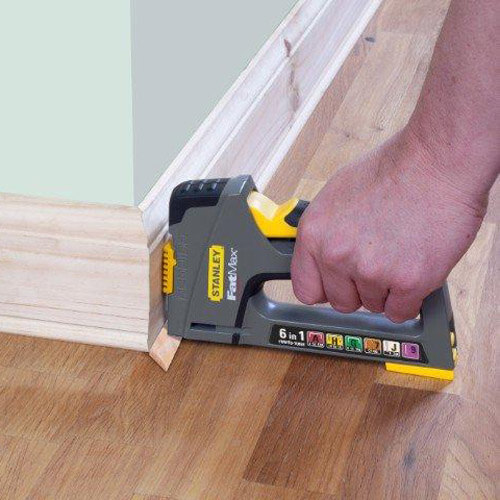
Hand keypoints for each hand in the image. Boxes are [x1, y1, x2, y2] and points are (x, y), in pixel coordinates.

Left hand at [291, 128, 487, 321]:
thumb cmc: (393, 169)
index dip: (325, 289)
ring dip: (387, 289)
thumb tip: (324, 254)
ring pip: (374, 306)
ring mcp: (371, 270)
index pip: (305, 288)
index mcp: (314, 233)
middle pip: (341, 302)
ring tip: (400, 253)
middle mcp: (336, 254)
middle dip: (359, 290)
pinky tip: (414, 269)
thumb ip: (326, 232)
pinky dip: (409, 299)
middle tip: (377, 265)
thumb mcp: (337, 194)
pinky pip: (400, 312)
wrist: (437, 160)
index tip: (336, 286)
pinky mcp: (408, 281)